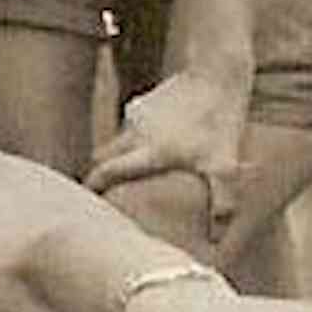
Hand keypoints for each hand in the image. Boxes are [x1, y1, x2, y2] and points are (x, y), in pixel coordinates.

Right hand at [86, 69, 251, 230]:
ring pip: (117, 141)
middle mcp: (134, 133)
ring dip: (120, 155)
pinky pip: (131, 124)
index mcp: (148, 151)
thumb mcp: (225, 164)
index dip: (93, 188)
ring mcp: (136, 114)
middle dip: (101, 174)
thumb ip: (222, 202)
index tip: (86, 201)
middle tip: (104, 192)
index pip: (106, 172)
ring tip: (132, 170)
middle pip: (104, 157)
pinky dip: (136, 137)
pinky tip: (154, 143)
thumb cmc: (220, 120)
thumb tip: (217, 238)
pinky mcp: (143, 101)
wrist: (217, 73)